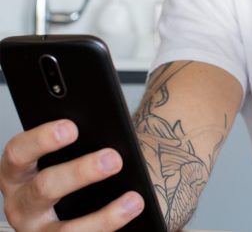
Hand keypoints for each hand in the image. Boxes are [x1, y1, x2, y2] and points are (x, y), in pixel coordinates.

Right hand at [0, 119, 143, 230]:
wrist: (92, 191)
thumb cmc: (81, 157)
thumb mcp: (75, 147)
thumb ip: (84, 139)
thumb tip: (112, 134)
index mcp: (18, 170)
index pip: (18, 152)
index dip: (42, 139)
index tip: (72, 128)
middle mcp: (21, 202)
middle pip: (44, 188)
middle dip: (80, 173)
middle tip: (114, 159)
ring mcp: (37, 230)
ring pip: (64, 231)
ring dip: (103, 217)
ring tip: (134, 200)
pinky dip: (108, 227)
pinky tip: (132, 212)